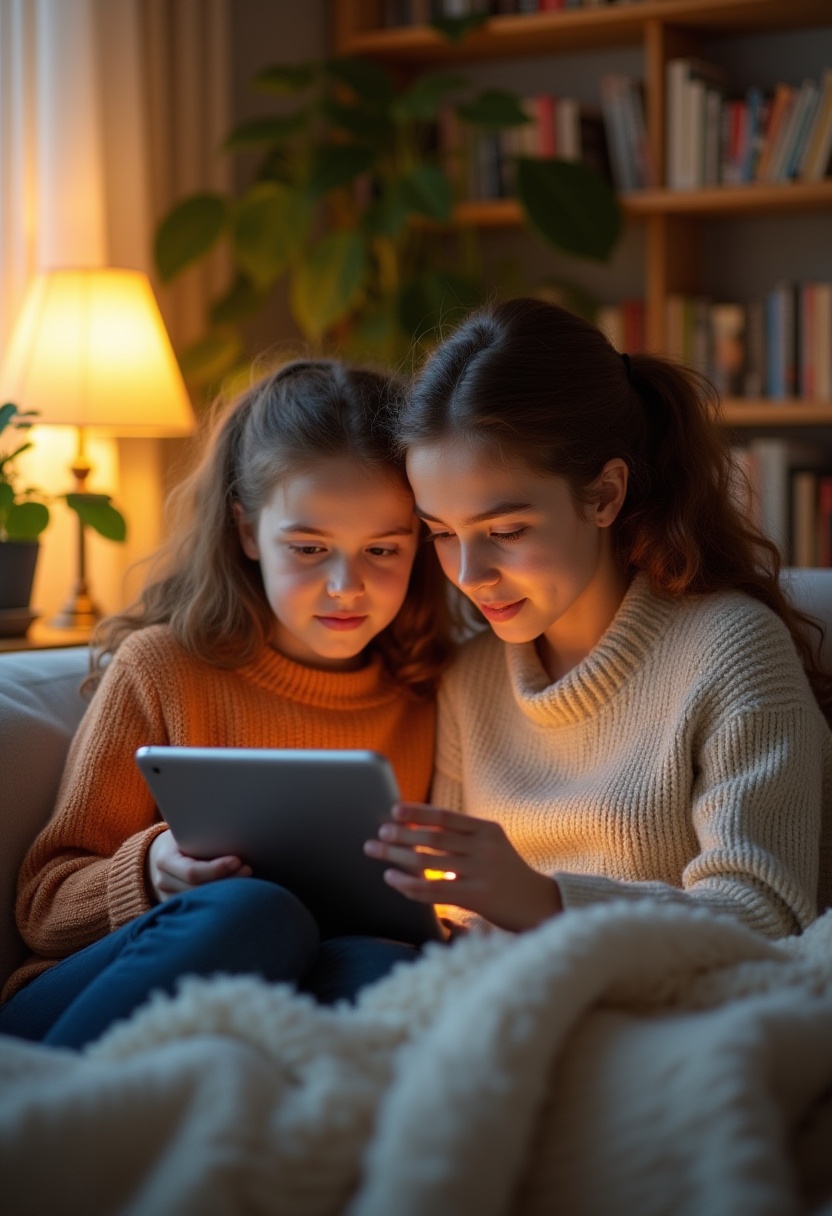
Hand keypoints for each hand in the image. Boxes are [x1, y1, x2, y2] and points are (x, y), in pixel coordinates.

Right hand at [147, 829, 252, 902]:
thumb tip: (235, 829)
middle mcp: (164, 881)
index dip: (216, 869)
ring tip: (249, 882)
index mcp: (165, 860)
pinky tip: (237, 892)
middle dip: (227, 881)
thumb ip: (202, 834)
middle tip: (248, 870)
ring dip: (227, 892)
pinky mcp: (179, 906)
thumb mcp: (187, 831)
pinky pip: (201, 908)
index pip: (192, 871)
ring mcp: (170, 897)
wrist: (166, 853)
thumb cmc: (183, 837)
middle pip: (199, 889)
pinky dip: (220, 900)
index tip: (237, 860)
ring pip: (202, 901)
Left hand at [363, 803, 561, 932]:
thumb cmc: (508, 874)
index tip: (395, 810)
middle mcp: (484, 847)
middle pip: (433, 838)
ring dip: (397, 856)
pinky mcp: (476, 897)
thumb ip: (464, 837)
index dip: (418, 812)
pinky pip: (434, 890)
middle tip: (379, 833)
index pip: (446, 816)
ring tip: (376, 851)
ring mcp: (481, 872)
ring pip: (428, 862)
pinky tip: (392, 880)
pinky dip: (408, 884)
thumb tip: (418, 830)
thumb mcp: (493, 846)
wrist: (540, 904)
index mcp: (488, 829)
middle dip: (402, 834)